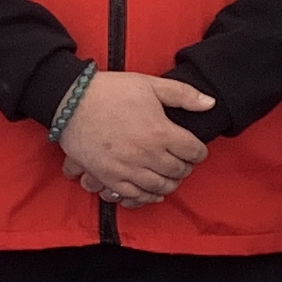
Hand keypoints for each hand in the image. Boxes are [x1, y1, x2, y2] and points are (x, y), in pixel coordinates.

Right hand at [56, 71, 214, 206]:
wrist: (70, 101)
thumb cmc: (109, 91)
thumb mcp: (149, 84)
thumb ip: (183, 95)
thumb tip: (210, 103)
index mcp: (160, 132)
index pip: (194, 151)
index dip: (199, 151)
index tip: (195, 149)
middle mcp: (147, 154)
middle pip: (179, 171)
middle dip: (185, 167)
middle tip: (183, 162)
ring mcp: (128, 169)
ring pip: (160, 187)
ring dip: (170, 183)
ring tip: (169, 176)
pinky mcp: (110, 178)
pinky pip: (135, 196)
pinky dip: (148, 196)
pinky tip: (152, 191)